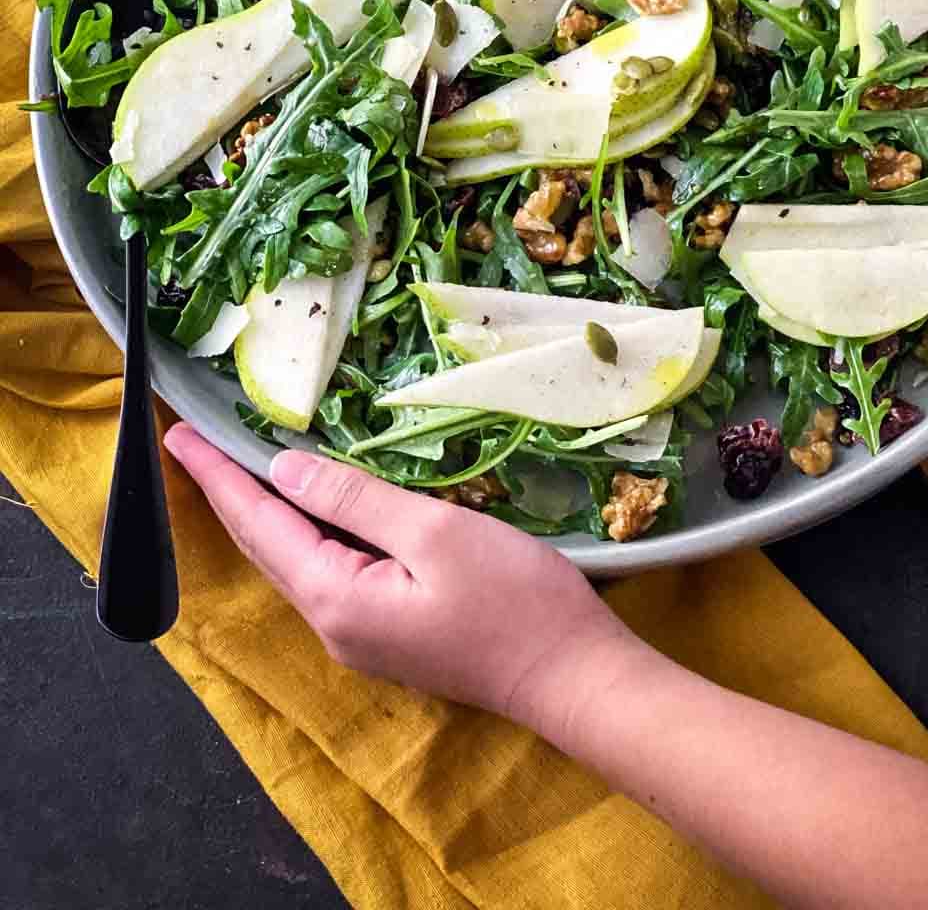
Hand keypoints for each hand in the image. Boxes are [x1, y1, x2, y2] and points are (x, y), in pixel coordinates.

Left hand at [163, 423, 633, 730]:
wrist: (570, 675)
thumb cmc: (512, 599)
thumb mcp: (432, 532)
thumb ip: (355, 500)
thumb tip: (284, 470)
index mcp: (335, 597)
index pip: (259, 524)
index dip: (217, 476)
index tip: (174, 435)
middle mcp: (334, 623)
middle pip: (267, 546)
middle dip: (227, 492)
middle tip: (191, 443)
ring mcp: (362, 634)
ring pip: (297, 560)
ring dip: (265, 511)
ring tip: (236, 465)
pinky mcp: (391, 632)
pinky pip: (330, 571)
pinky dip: (308, 529)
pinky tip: (312, 505)